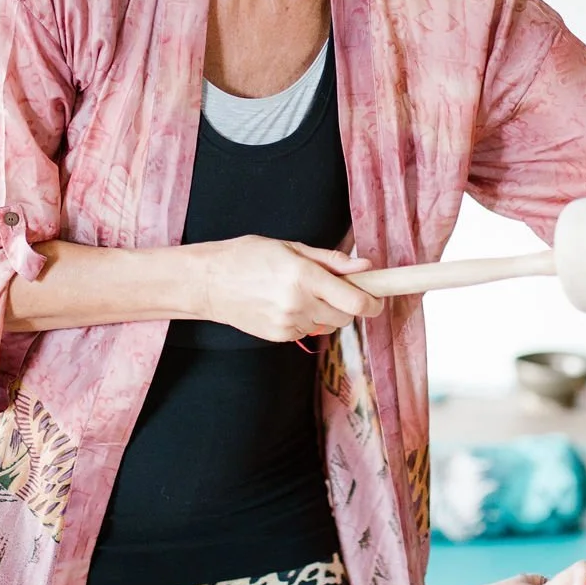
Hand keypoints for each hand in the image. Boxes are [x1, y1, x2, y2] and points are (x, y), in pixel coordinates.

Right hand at [195, 236, 383, 342]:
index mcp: (304, 276)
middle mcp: (299, 303)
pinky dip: (307, 320)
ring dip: (326, 312)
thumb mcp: (291, 247)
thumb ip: (331, 260)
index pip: (354, 301)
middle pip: (345, 316)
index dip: (373, 303)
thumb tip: (365, 267)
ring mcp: (288, 324)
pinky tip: (286, 304)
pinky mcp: (279, 337)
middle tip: (334, 288)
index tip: (377, 299)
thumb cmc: (247, 256)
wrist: (208, 282)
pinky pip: (308, 332)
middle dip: (348, 304)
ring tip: (303, 293)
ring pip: (328, 325)